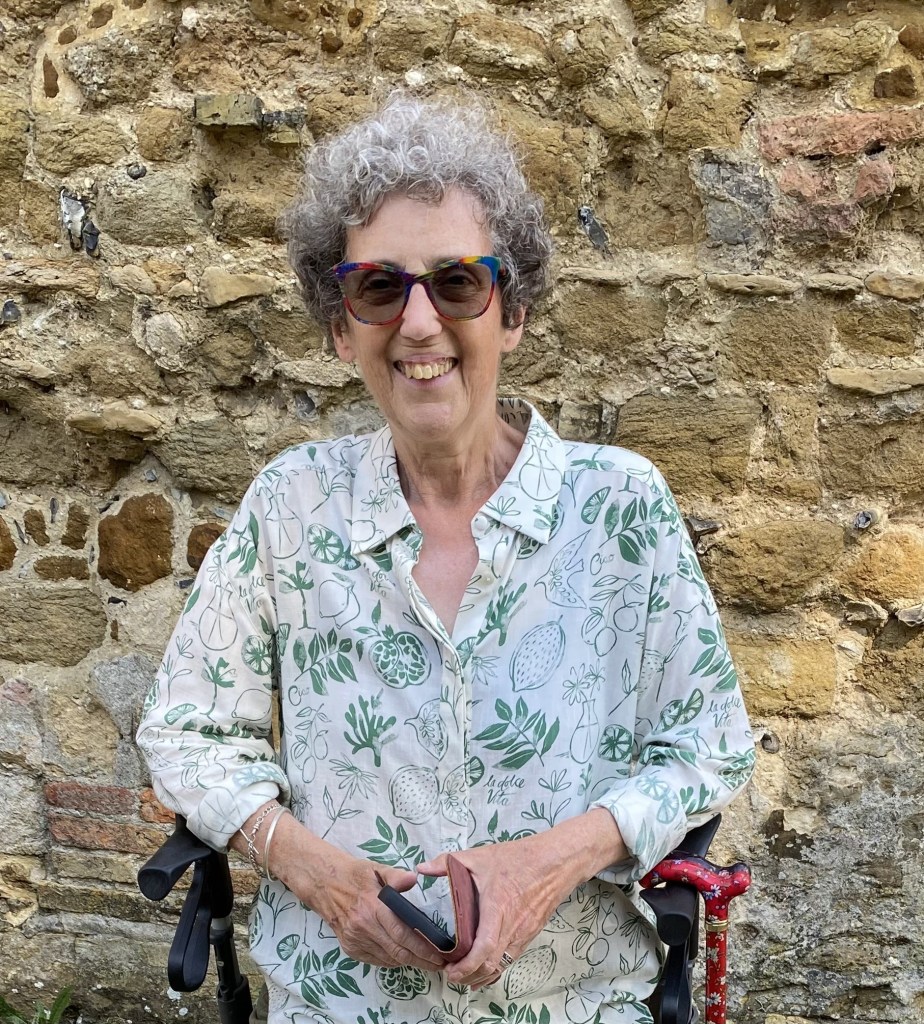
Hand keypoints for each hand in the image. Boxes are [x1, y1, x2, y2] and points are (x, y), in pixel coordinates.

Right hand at [268, 815, 448, 970]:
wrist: (323, 884)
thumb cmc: (354, 874)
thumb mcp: (375, 868)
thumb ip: (395, 876)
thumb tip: (414, 879)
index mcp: (373, 907)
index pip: (403, 934)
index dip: (423, 948)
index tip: (440, 955)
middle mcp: (364, 927)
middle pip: (398, 952)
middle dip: (421, 961)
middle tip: (439, 964)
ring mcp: (355, 940)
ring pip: (388, 959)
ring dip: (408, 962)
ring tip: (426, 961)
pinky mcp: (349, 947)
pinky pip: (375, 960)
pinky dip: (391, 961)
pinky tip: (403, 957)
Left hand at [417, 808, 625, 989]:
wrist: (555, 862)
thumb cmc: (517, 859)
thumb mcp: (479, 856)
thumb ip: (447, 862)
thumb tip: (421, 869)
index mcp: (497, 908)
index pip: (483, 948)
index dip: (466, 966)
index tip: (450, 971)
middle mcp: (512, 926)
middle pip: (491, 965)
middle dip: (469, 976)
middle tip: (450, 974)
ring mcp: (523, 933)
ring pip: (502, 966)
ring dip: (482, 975)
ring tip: (464, 974)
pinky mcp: (530, 934)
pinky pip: (511, 959)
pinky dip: (496, 968)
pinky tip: (485, 968)